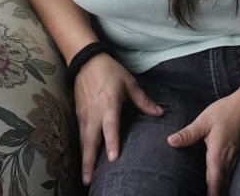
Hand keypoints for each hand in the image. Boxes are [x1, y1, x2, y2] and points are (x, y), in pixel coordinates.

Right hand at [73, 54, 162, 184]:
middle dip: (89, 161)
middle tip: (89, 179)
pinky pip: (80, 134)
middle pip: (90, 141)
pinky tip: (85, 158)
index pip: (110, 128)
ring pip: (83, 140)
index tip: (113, 159)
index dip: (112, 143)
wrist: (86, 60)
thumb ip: (144, 101)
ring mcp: (84, 114)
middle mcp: (94, 113)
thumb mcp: (129, 83)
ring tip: (86, 176)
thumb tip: (160, 113)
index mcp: (109, 105)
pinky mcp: (79, 113)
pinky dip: (82, 148)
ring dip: (84, 159)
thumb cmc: (110, 71)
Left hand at [166, 91, 239, 195]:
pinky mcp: (238, 154)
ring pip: (226, 180)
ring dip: (218, 188)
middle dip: (214, 194)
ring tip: (208, 193)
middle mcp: (228, 160)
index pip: (214, 182)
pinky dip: (224, 180)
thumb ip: (188, 134)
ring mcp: (235, 158)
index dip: (210, 194)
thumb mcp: (204, 121)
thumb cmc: (226, 111)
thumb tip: (170, 142)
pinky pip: (230, 173)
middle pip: (221, 185)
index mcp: (218, 154)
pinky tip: (217, 181)